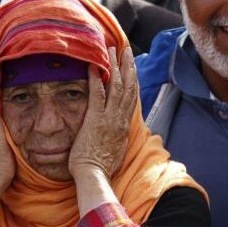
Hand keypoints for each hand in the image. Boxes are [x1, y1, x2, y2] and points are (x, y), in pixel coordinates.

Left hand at [68, 46, 137, 180]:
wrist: (95, 176)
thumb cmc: (101, 168)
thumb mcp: (116, 151)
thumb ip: (118, 139)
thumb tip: (120, 134)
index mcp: (124, 126)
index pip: (131, 98)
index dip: (133, 80)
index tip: (132, 67)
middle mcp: (119, 119)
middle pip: (129, 87)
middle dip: (128, 66)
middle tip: (127, 50)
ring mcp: (108, 118)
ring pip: (117, 86)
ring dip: (115, 66)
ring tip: (113, 50)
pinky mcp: (95, 119)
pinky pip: (97, 94)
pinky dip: (96, 78)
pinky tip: (94, 65)